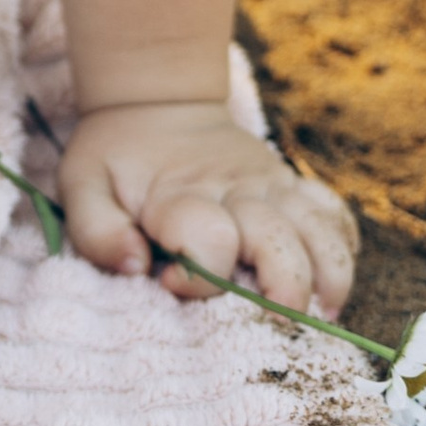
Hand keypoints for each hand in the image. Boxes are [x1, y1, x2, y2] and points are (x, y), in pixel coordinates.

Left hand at [58, 100, 355, 319]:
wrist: (156, 101)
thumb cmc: (116, 156)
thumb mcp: (82, 186)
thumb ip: (97, 232)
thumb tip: (136, 267)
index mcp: (183, 196)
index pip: (209, 241)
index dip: (197, 276)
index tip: (170, 282)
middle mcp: (237, 190)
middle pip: (279, 242)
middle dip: (285, 290)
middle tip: (278, 325)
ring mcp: (271, 186)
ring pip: (319, 230)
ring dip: (329, 276)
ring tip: (323, 314)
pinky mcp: (291, 185)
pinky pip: (334, 214)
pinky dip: (343, 247)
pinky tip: (333, 282)